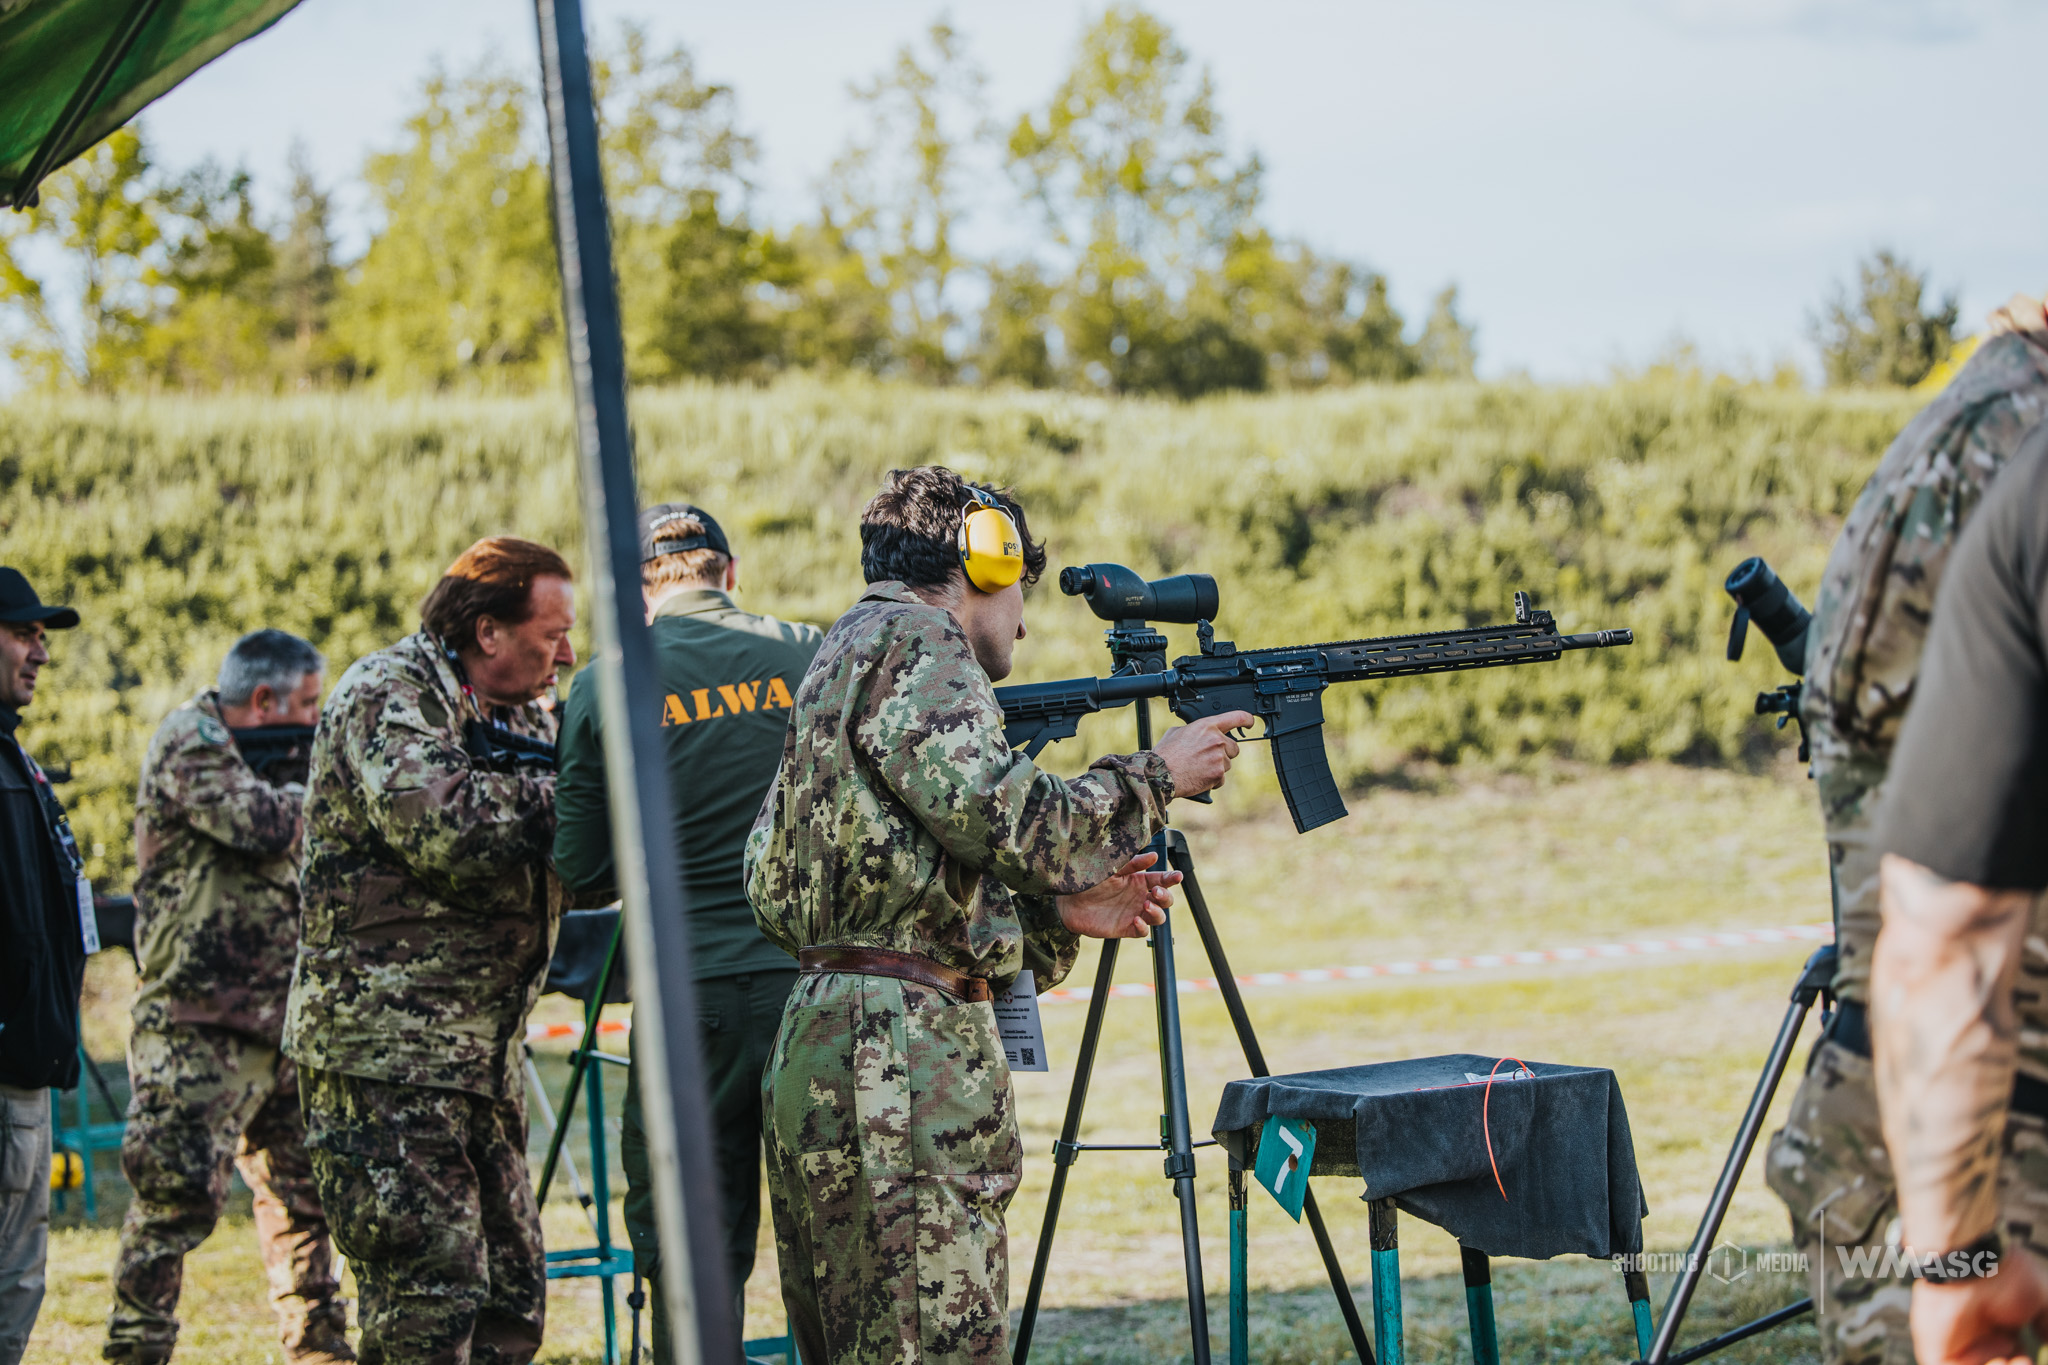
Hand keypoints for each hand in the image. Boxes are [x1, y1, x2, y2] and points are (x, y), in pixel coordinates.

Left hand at [1057, 852, 1181, 939]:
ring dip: (1157, 912)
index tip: (1177, 876)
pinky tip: (1136, 920)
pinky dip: (1143, 927)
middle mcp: (1139, 897)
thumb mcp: (1112, 869)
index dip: (1172, 878)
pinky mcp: (1126, 928)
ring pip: (1158, 917)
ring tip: (1145, 906)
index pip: (1162, 880)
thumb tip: (1154, 856)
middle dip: (1165, 896)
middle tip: (1156, 892)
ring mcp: (1134, 913)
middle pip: (1165, 900)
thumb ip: (1132, 864)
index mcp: (1139, 881)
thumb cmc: (1089, 882)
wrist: (1068, 902)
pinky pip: (1142, 931)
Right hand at [1154, 711, 1254, 798]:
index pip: (1237, 717)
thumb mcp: (1177, 732)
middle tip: (1207, 757)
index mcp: (1206, 726)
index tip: (1249, 723)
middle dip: (1224, 752)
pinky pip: (1221, 778)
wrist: (1161, 774)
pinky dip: (1213, 780)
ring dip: (1217, 767)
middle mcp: (1216, 740)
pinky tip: (1199, 777)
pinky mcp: (1218, 774)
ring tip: (1198, 768)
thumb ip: (1195, 730)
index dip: (1247, 719)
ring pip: (1227, 763)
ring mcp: (1219, 757)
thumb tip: (1201, 733)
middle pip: (1234, 747)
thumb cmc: (1165, 754)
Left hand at [1910, 1250, 2047, 1364]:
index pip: (2009, 1355)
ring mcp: (1953, 1342)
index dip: (2021, 1362)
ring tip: (2020, 1360)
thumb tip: (2046, 1340)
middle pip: (1993, 1363)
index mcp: (1994, 1323)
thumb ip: (2045, 1322)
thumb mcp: (2038, 1298)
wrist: (1972, 1261)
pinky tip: (1999, 1361)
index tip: (2030, 1359)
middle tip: (2025, 1361)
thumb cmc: (2002, 1272)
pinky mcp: (1935, 1348)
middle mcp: (1974, 1334)